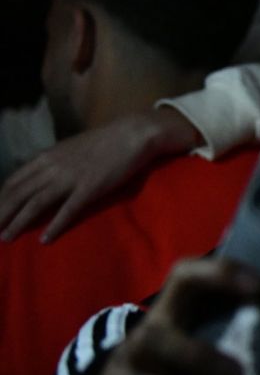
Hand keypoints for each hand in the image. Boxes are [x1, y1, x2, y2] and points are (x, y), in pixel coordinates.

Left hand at [0, 107, 200, 242]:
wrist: (132, 134)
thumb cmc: (105, 141)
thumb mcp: (71, 148)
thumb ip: (55, 162)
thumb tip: (43, 176)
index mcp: (47, 157)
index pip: (14, 180)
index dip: (0, 198)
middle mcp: (53, 167)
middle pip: (18, 193)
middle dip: (1, 213)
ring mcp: (71, 178)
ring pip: (36, 203)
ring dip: (18, 222)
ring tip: (6, 237)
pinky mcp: (90, 189)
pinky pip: (68, 210)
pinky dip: (54, 226)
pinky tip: (45, 239)